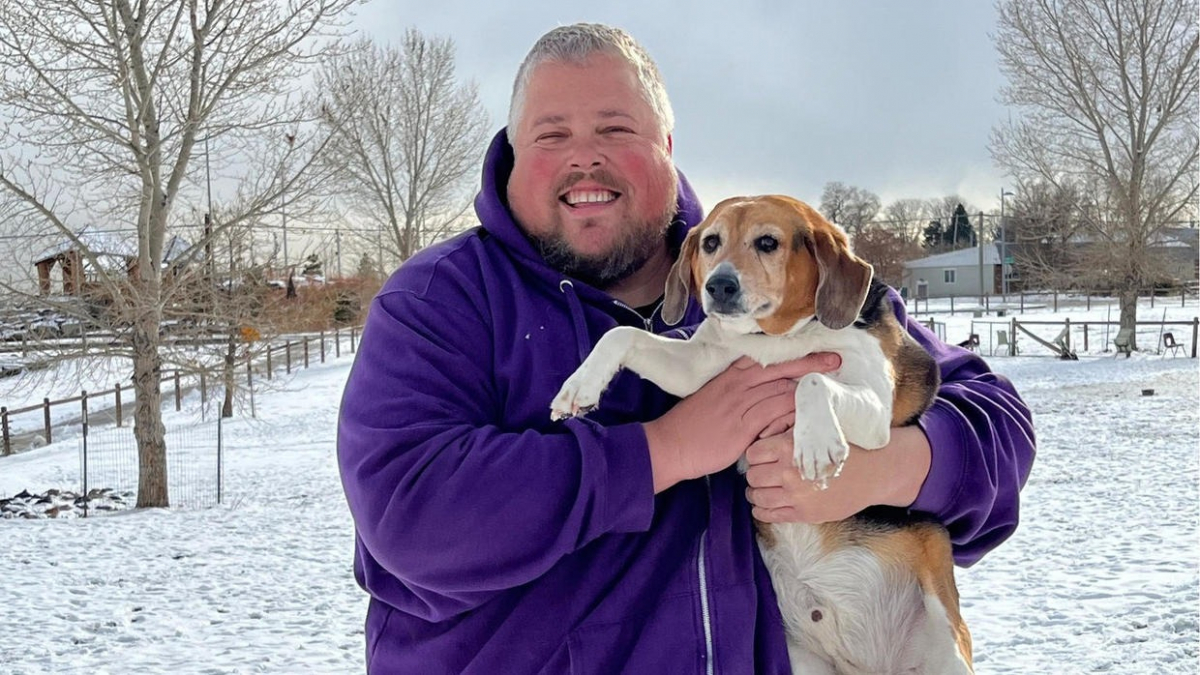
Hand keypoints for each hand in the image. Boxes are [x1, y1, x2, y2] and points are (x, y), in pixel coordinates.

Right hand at [644, 352, 840, 492]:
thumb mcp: (711, 400)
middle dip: (810, 363)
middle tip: (835, 360)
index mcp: (729, 377)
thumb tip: (757, 397)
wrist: (668, 445)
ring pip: (781, 389)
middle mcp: (737, 386)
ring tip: (830, 388)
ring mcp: (740, 405)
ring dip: (807, 389)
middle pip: (780, 368)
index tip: (812, 350)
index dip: (791, 353)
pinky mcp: (743, 427)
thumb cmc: (688, 427)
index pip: (765, 358)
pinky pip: (774, 413)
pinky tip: (809, 413)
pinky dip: (793, 411)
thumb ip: (735, 395)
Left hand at [743, 425, 932, 522]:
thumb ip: (788, 430)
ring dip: (755, 493)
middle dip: (755, 473)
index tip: (761, 456)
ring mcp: (797, 496)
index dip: (756, 454)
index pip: (753, 453)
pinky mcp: (805, 514)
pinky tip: (762, 506)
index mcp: (790, 447)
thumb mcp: (816, 429)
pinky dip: (761, 510)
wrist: (874, 472)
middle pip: (753, 476)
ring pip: (758, 496)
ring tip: (758, 490)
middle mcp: (790, 472)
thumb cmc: (844, 446)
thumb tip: (761, 433)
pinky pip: (771, 515)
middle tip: (761, 473)